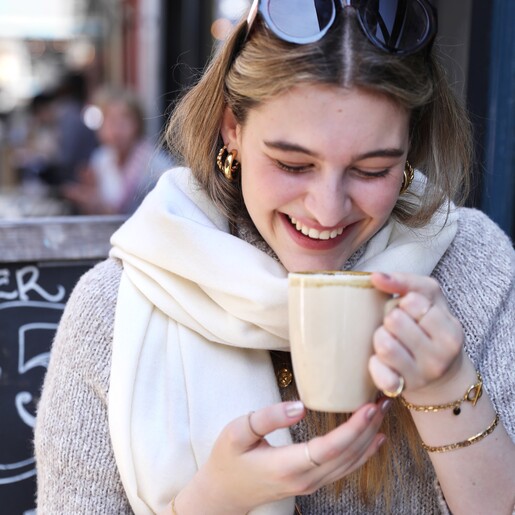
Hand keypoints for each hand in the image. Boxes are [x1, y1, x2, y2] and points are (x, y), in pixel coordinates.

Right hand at [175, 399, 389, 513]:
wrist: (223, 493)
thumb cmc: (227, 459)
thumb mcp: (238, 432)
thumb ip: (267, 417)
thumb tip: (300, 407)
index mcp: (286, 466)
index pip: (329, 449)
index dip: (352, 429)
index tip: (369, 407)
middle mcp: (304, 479)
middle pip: (346, 455)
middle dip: (368, 427)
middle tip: (384, 400)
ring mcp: (310, 484)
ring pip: (349, 463)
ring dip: (369, 437)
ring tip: (383, 413)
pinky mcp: (311, 482)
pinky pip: (344, 468)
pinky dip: (362, 453)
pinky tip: (374, 440)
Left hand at [369, 272, 465, 400]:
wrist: (441, 376)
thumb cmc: (431, 329)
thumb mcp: (430, 299)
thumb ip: (407, 281)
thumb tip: (376, 276)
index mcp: (451, 331)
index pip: (413, 302)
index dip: (405, 302)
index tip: (410, 310)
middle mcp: (439, 357)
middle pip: (394, 320)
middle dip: (390, 318)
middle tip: (398, 326)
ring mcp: (420, 376)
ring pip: (384, 345)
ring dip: (380, 337)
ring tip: (390, 340)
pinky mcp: (400, 389)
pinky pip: (379, 375)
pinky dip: (374, 365)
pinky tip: (381, 361)